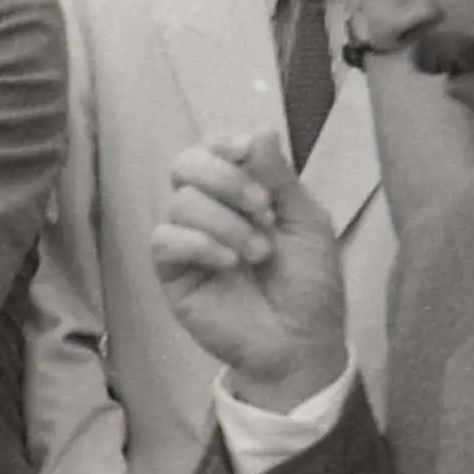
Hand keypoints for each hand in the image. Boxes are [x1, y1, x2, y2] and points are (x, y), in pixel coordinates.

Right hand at [149, 132, 348, 410]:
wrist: (301, 342)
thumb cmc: (310, 284)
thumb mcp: (307, 224)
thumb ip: (280, 179)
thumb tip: (257, 131)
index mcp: (242, 193)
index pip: (213, 149)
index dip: (224, 145)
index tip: (247, 155)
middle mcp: (210, 211)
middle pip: (185, 165)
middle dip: (223, 177)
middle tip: (262, 207)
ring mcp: (188, 242)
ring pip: (180, 203)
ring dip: (225, 222)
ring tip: (258, 253)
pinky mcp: (172, 274)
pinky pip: (164, 240)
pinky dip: (199, 244)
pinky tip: (227, 263)